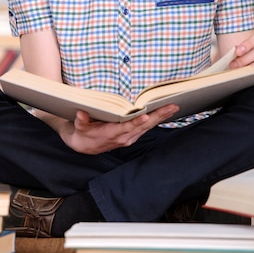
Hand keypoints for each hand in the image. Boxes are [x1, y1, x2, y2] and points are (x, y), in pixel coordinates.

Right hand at [58, 104, 178, 154]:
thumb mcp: (80, 127)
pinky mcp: (133, 136)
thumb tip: (81, 113)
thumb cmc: (84, 134)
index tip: (145, 116)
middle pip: (144, 125)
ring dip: (161, 117)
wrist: (86, 146)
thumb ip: (81, 121)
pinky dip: (156, 120)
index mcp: (113, 134)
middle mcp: (124, 137)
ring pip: (148, 126)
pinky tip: (164, 113)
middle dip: (158, 115)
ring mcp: (130, 138)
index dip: (136, 122)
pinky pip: (147, 127)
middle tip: (172, 106)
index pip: (127, 127)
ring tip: (173, 107)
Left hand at [230, 30, 253, 79]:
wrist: (243, 67)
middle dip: (245, 59)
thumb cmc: (239, 57)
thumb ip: (235, 51)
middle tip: (234, 65)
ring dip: (253, 67)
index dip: (247, 44)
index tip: (237, 52)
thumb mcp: (235, 52)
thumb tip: (231, 54)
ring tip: (242, 72)